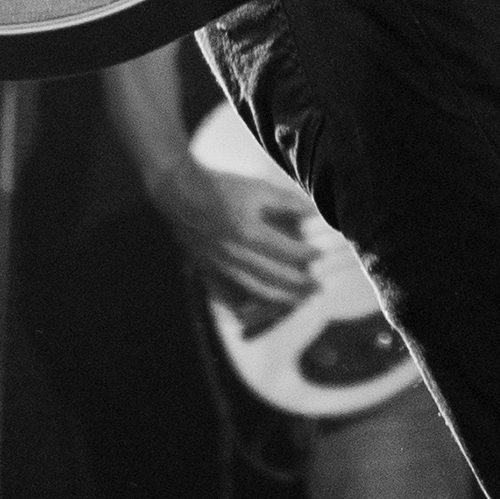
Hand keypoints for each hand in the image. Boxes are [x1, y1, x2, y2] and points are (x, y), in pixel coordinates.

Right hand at [149, 163, 321, 312]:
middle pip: (272, 276)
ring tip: (298, 301)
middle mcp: (233, 253)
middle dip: (299, 285)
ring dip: (279, 298)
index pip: (286, 250)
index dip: (306, 255)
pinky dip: (244, 305)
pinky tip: (258, 311)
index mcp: (247, 231)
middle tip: (317, 288)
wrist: (179, 192)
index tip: (320, 256)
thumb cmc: (221, 187)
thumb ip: (288, 201)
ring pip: (252, 289)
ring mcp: (218, 264)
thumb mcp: (257, 187)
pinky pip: (227, 295)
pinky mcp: (205, 269)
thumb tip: (315, 212)